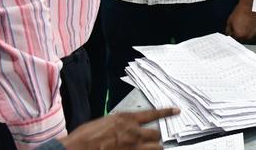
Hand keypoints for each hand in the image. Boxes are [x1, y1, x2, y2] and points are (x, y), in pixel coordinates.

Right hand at [58, 106, 178, 149]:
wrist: (79, 148)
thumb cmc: (86, 136)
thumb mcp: (105, 122)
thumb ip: (119, 124)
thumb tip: (126, 127)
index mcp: (126, 119)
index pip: (152, 114)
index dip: (166, 112)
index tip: (176, 111)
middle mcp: (133, 132)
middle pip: (156, 134)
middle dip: (154, 138)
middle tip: (150, 141)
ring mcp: (134, 146)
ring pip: (157, 148)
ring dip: (154, 148)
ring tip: (148, 148)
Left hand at [225, 0, 255, 40]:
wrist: (251, 5)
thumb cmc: (241, 11)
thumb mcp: (230, 20)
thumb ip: (228, 30)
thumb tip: (228, 34)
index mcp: (239, 34)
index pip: (234, 40)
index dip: (233, 36)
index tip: (233, 33)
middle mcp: (247, 36)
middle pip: (242, 40)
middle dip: (239, 35)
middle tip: (239, 29)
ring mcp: (255, 34)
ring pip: (249, 38)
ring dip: (246, 35)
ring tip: (245, 27)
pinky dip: (253, 32)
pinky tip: (251, 26)